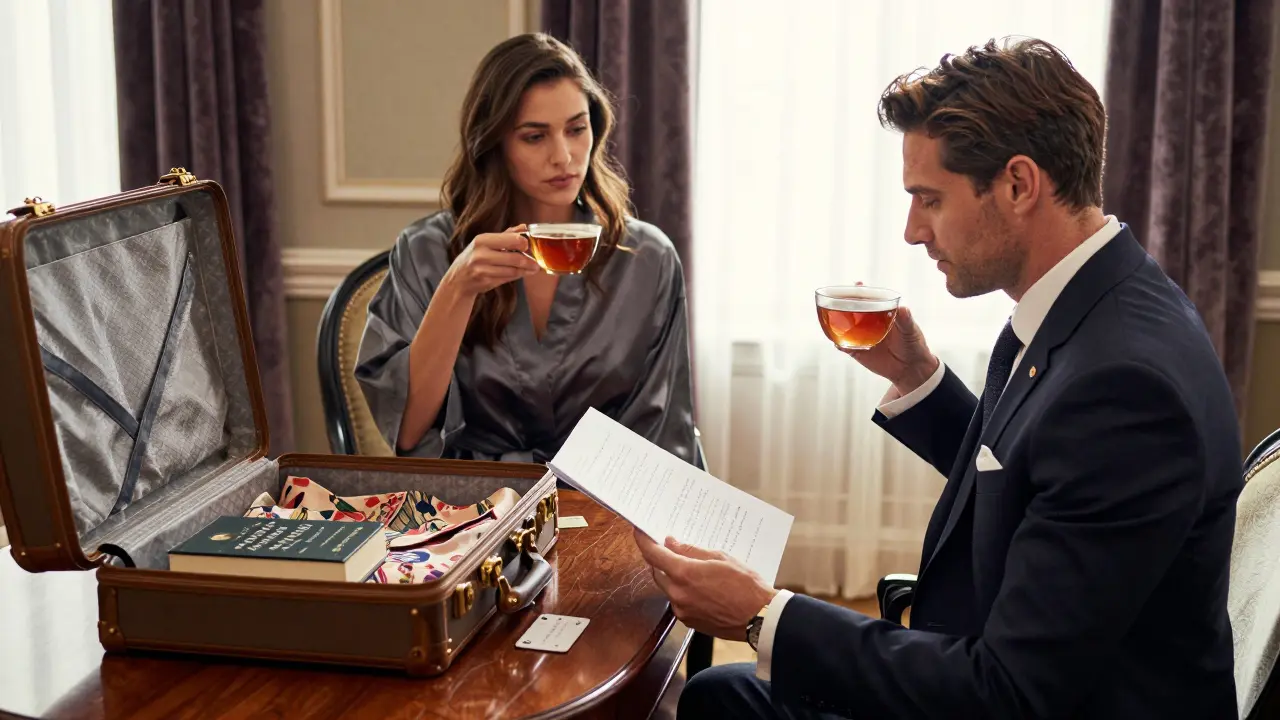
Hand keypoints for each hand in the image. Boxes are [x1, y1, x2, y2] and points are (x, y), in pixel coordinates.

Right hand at [440, 225, 541, 297]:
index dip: (524, 243)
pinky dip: (518, 276)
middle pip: (515, 257)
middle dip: (529, 260)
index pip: (512, 239)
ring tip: (534, 268)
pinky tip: (523, 273)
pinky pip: (508, 278)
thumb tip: (524, 227)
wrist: (458, 279)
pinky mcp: (486, 282)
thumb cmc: (475, 257)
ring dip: (526, 270)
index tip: (528, 246)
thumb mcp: (486, 242)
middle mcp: (481, 254)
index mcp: (482, 240)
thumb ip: (506, 235)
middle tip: (536, 262)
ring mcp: (483, 269)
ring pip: (513, 270)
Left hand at [633, 529, 776, 639]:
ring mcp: (682, 610)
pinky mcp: (689, 621)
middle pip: (657, 572)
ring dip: (673, 576)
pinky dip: (683, 591)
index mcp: (684, 574)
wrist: (760, 618)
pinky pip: (678, 601)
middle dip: (660, 559)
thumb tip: (671, 544)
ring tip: (691, 568)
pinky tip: (699, 587)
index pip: (653, 554)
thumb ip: (691, 551)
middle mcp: (678, 593)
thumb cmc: (745, 586)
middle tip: (669, 548)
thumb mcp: (719, 558)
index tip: (640, 532)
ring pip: (668, 587)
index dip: (643, 541)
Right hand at [842, 284, 938, 395]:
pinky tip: (836, 342)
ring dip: (836, 323)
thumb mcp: (911, 331)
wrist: (910, 369)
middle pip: (852, 311)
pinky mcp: (858, 352)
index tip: (858, 284)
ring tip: (830, 318)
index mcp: (881, 314)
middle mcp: (869, 324)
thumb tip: (903, 308)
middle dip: (843, 303)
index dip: (862, 292)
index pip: (870, 300)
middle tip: (837, 298)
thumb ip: (905, 320)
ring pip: (845, 328)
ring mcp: (862, 337)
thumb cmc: (913, 345)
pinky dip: (839, 343)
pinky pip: (844, 346)